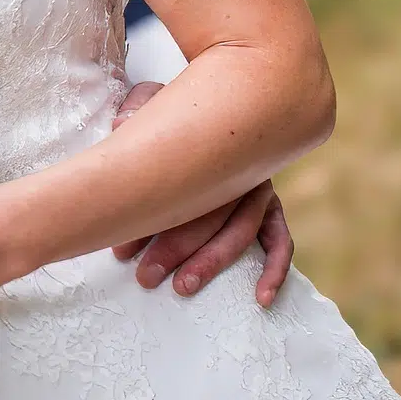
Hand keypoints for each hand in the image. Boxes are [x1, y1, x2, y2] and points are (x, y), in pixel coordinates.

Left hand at [108, 82, 294, 305]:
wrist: (220, 103)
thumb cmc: (177, 112)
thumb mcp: (154, 102)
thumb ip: (138, 108)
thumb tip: (121, 122)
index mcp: (209, 143)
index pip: (180, 187)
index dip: (150, 221)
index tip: (120, 249)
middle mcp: (238, 167)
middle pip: (208, 213)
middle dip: (173, 248)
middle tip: (144, 276)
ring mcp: (259, 189)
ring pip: (239, 231)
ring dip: (211, 262)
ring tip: (183, 286)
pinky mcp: (271, 209)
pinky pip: (280, 240)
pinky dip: (275, 269)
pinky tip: (261, 298)